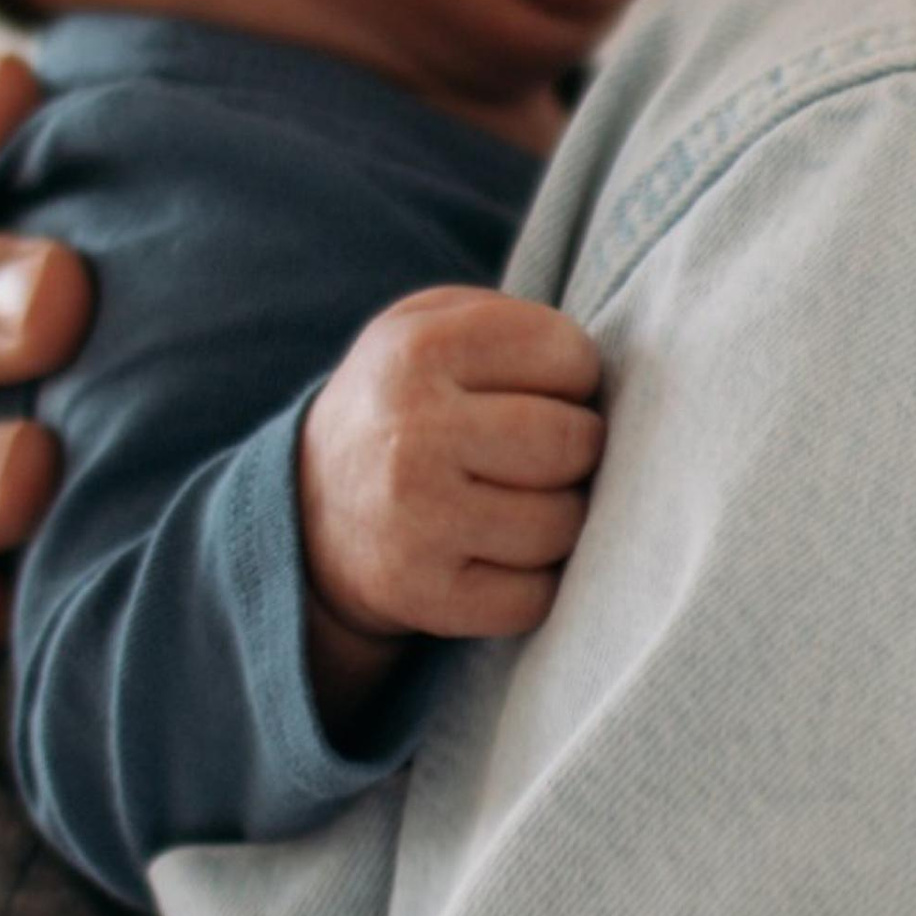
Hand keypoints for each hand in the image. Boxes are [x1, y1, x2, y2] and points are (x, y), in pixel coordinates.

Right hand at [298, 288, 604, 726]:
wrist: (308, 509)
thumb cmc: (403, 404)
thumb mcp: (426, 327)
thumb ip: (513, 318)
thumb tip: (607, 375)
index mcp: (419, 350)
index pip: (567, 354)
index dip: (573, 374)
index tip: (544, 391)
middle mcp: (413, 432)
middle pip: (573, 442)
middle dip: (577, 449)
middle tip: (542, 454)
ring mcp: (417, 520)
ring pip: (563, 524)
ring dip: (560, 518)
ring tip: (519, 501)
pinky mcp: (424, 595)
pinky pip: (536, 597)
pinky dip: (535, 581)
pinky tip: (501, 555)